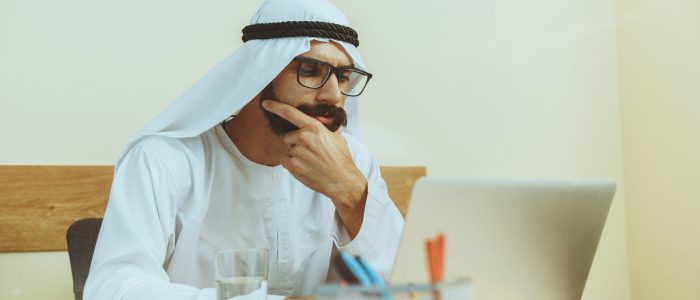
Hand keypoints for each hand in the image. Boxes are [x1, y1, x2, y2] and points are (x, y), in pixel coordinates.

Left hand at [262, 100, 366, 235]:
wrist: (341, 180)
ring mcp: (297, 151)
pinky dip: (293, 165)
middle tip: (311, 153)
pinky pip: (285, 161)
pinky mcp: (293, 165)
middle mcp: (304, 137)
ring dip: (296, 155)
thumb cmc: (340, 158)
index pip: (290, 113)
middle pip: (288, 136)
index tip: (265, 103)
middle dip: (296, 143)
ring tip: (311, 161)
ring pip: (288, 150)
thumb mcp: (336, 136)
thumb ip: (324, 126)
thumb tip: (322, 118)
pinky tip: (306, 168)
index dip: (276, 107)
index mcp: (314, 127)